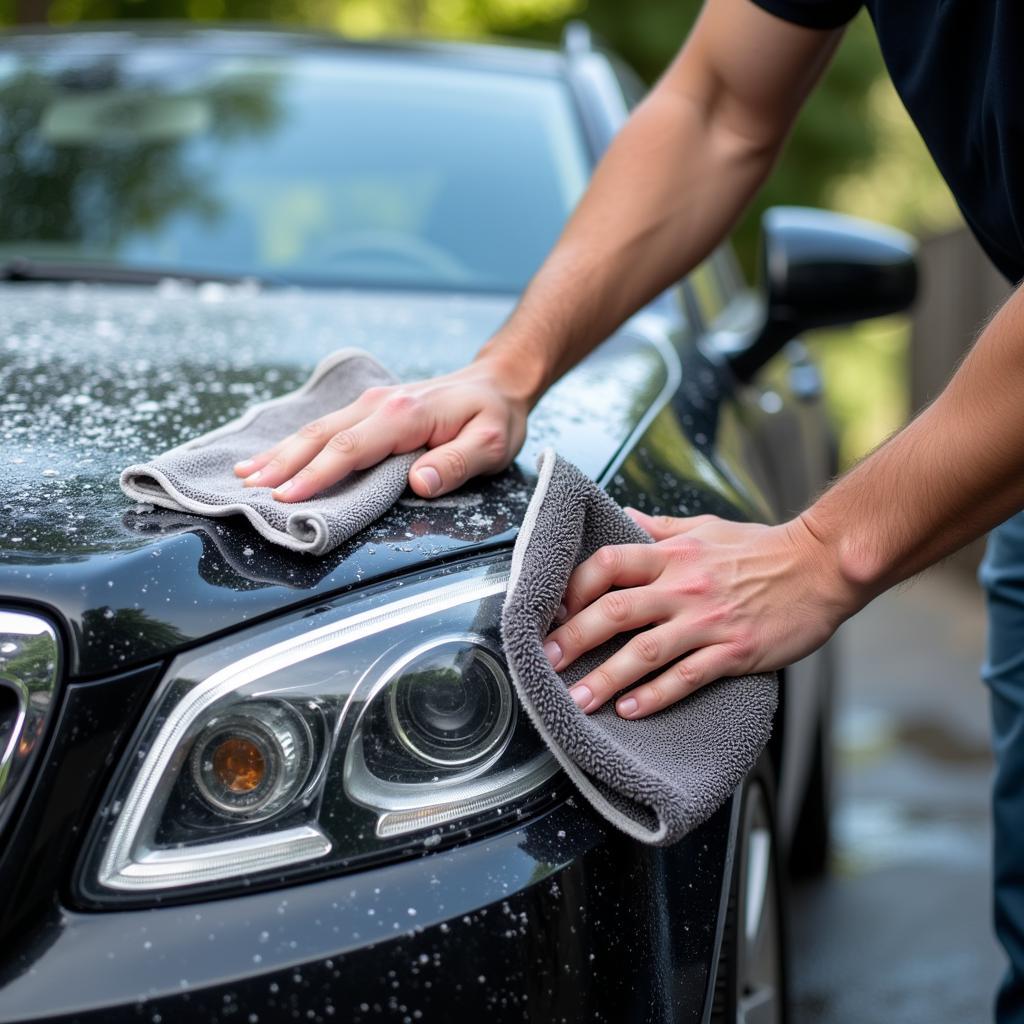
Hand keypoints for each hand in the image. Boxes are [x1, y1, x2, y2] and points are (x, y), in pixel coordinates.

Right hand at [233, 354, 536, 501]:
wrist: (498, 382)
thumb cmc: (496, 417)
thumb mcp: (492, 444)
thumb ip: (456, 463)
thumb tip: (418, 483)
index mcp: (406, 414)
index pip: (352, 448)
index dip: (317, 474)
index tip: (287, 498)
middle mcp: (382, 403)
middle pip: (323, 435)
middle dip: (283, 463)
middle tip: (249, 491)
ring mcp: (373, 402)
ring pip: (317, 428)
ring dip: (281, 452)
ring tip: (245, 475)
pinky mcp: (370, 407)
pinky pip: (327, 426)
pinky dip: (296, 443)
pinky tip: (274, 456)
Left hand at [542, 509, 862, 718]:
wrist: (821, 567)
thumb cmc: (762, 548)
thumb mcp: (706, 527)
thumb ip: (660, 528)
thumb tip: (623, 517)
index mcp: (673, 555)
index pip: (608, 564)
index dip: (574, 587)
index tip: (553, 610)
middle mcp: (683, 587)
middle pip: (615, 611)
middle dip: (574, 638)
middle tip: (543, 661)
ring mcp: (708, 621)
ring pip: (644, 652)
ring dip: (605, 678)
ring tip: (576, 699)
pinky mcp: (734, 651)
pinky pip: (687, 677)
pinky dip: (656, 695)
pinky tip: (630, 710)